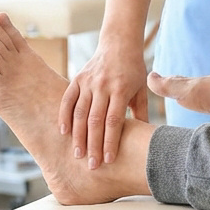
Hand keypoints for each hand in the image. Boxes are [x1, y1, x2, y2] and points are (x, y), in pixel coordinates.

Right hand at [58, 44, 149, 168]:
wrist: (119, 43)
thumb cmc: (134, 70)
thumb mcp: (142, 89)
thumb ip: (142, 112)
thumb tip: (145, 137)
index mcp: (121, 89)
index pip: (114, 121)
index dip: (110, 142)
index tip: (109, 160)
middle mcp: (103, 86)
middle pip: (95, 121)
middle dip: (93, 145)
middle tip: (92, 166)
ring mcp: (89, 82)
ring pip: (80, 113)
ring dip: (77, 136)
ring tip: (78, 155)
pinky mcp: (77, 78)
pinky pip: (68, 99)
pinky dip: (64, 116)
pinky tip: (64, 132)